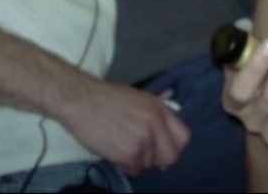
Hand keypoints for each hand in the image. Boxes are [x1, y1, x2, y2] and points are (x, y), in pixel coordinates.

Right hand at [65, 78, 190, 176]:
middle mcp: (155, 125)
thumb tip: (167, 130)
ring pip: (151, 165)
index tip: (165, 146)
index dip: (175, 144)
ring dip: (140, 161)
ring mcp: (143, 141)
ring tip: (125, 146)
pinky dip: (127, 166)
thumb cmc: (109, 97)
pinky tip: (117, 152)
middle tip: (147, 154)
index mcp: (159, 109)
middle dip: (160, 158)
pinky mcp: (128, 154)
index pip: (184, 137)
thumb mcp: (140, 98)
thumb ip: (156, 113)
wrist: (83, 102)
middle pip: (171, 156)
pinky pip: (135, 170)